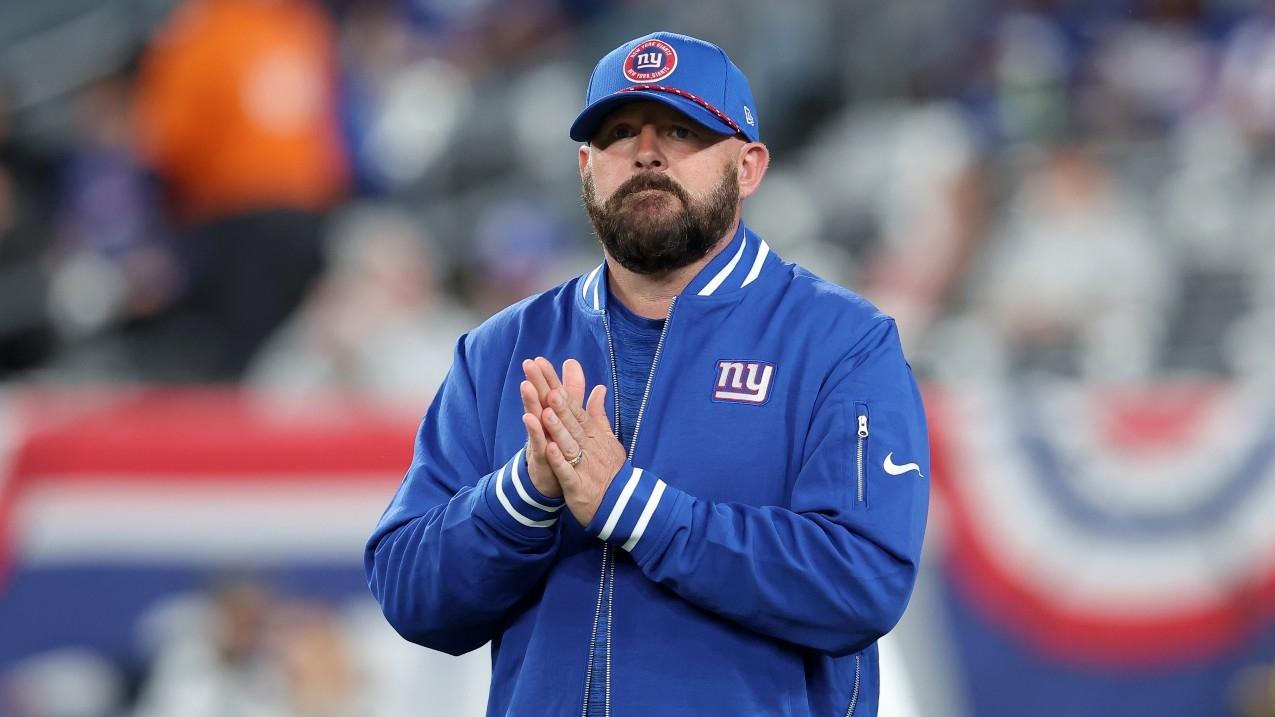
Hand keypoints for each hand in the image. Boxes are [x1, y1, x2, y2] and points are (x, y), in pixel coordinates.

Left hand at [527, 360, 626, 525]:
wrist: (622, 505)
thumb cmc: (611, 470)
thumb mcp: (607, 438)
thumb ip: (598, 414)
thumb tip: (598, 388)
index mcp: (593, 433)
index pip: (574, 406)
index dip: (558, 386)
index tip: (543, 368)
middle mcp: (589, 446)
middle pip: (570, 419)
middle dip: (555, 399)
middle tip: (542, 379)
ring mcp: (584, 466)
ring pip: (568, 443)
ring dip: (557, 427)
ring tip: (545, 410)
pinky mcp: (578, 487)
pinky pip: (568, 472)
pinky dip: (559, 460)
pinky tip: (548, 448)